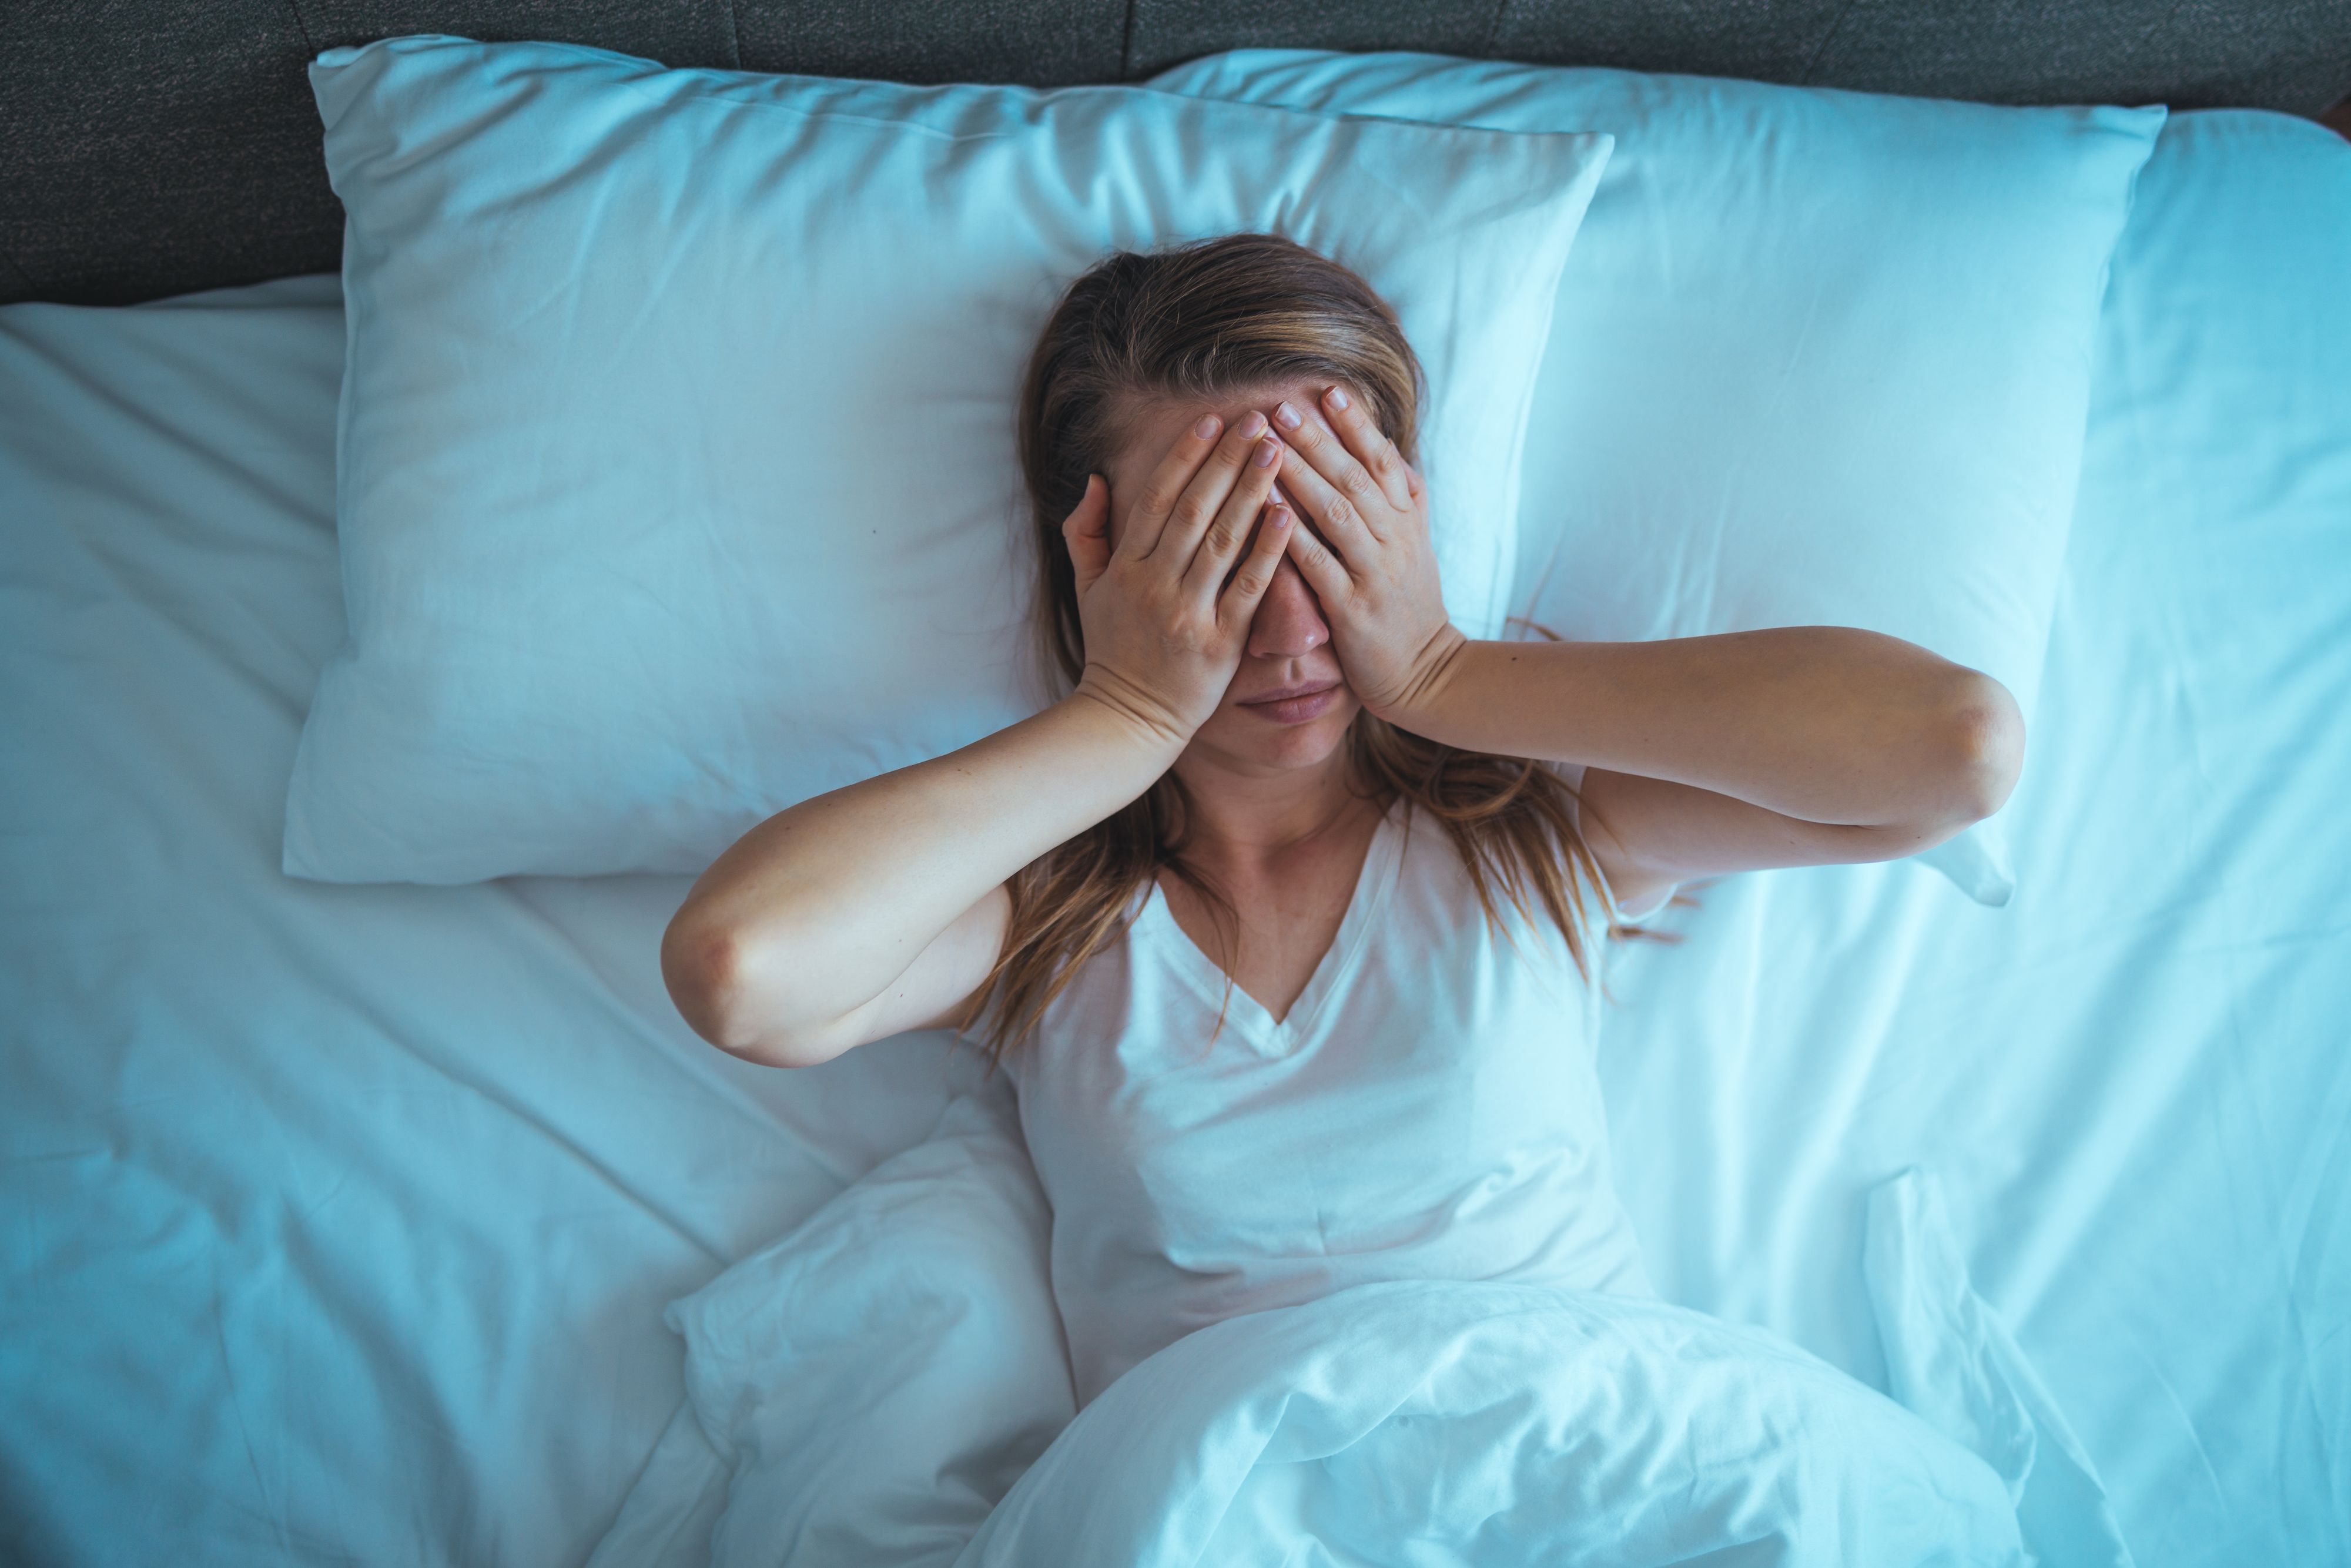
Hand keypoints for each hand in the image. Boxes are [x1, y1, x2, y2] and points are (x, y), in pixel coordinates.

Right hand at [1063, 410, 1294, 745]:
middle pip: (1195, 509)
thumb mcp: (1085, 588)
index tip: (1212, 420)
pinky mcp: (1219, 643)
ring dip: (1252, 491)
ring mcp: (1187, 612)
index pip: (1157, 498)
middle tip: (1258, 420)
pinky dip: (1267, 551)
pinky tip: (1287, 515)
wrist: (1127, 719)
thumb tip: (1096, 480)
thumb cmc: (1112, 649)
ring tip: (1278, 452)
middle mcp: (1155, 583)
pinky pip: (1248, 589)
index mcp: (1125, 567)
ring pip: (1223, 541)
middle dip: (1227, 460)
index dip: (1185, 456)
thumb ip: (1086, 532)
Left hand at [1272, 385, 1464, 722]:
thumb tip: (1391, 451)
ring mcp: (1375, 573)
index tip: (1330, 390)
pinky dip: (1293, 535)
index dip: (1358, 426)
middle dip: (1318, 440)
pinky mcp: (1353, 609)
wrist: (1425, 672)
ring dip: (1303, 475)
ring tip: (1269, 446)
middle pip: (1355, 478)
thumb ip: (1404, 499)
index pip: (1383, 462)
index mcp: (1406, 521)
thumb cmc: (1409, 605)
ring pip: (1337, 514)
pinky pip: (1319, 565)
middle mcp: (1394, 540)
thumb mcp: (1416, 546)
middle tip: (1282, 407)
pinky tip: (1266, 511)